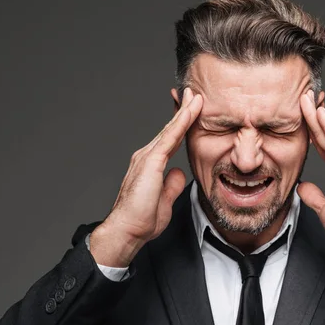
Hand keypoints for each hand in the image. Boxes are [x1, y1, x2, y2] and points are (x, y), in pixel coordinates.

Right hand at [90, 88, 202, 266]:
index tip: (192, 110)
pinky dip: (181, 123)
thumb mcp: (164, 200)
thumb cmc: (142, 220)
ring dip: (185, 111)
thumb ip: (171, 184)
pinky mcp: (150, 162)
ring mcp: (147, 157)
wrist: (127, 230)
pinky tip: (191, 111)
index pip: (171, 139)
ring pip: (171, 129)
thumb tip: (179, 172)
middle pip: (171, 129)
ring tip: (197, 96)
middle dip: (184, 110)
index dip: (182, 124)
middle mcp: (147, 156)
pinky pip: (170, 138)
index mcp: (151, 164)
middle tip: (194, 93)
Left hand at [298, 91, 324, 260]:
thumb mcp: (324, 207)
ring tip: (305, 98)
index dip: (313, 129)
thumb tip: (303, 187)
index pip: (323, 144)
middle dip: (313, 115)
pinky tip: (319, 114)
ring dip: (317, 115)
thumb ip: (314, 195)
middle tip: (302, 97)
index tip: (303, 115)